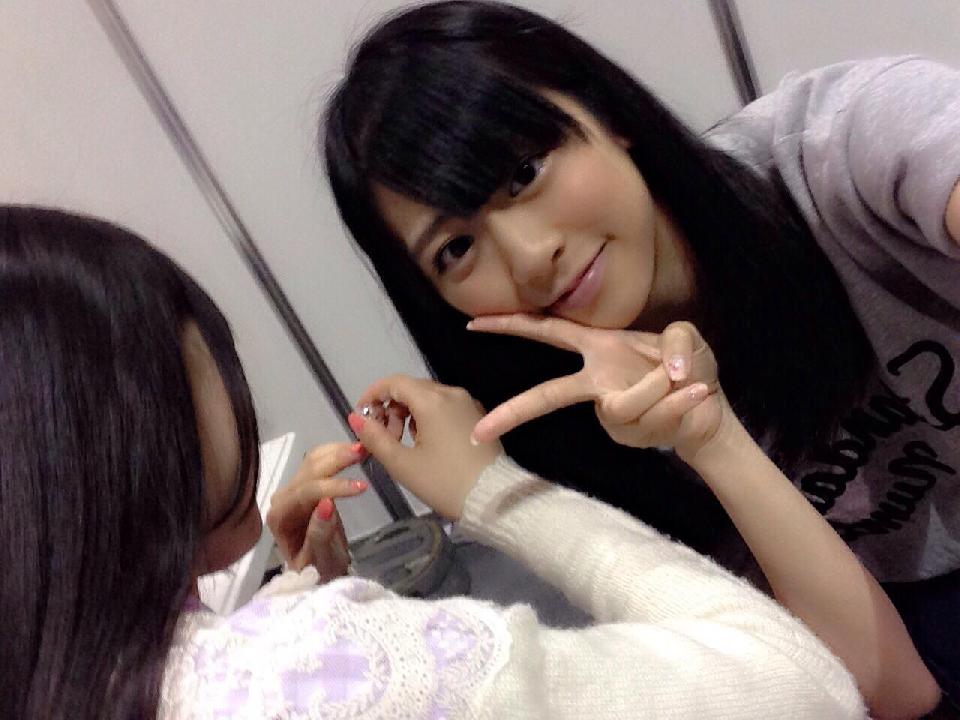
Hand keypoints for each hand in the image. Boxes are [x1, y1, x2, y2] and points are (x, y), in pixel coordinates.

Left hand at [266, 442, 367, 578]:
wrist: (317, 571)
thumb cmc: (317, 571)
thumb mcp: (319, 561)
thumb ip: (319, 534)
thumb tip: (326, 504)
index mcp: (280, 518)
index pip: (305, 493)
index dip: (333, 487)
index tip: (361, 487)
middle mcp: (282, 499)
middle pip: (308, 471)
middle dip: (336, 460)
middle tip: (363, 452)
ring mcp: (292, 490)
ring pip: (312, 461)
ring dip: (337, 451)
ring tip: (362, 448)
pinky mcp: (305, 484)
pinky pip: (317, 461)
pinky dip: (335, 452)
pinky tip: (351, 449)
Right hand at [349, 375, 501, 519]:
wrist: (492, 498)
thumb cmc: (444, 482)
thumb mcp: (402, 464)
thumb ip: (375, 438)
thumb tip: (356, 418)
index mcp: (432, 401)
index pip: (394, 383)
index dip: (372, 395)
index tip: (361, 416)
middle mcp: (452, 393)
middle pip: (412, 388)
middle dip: (391, 408)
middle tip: (383, 437)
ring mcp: (468, 404)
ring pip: (429, 397)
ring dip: (409, 413)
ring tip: (404, 444)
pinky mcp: (477, 417)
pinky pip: (446, 407)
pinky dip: (429, 417)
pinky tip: (426, 443)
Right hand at [467, 315, 723, 459]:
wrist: (710, 410)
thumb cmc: (688, 369)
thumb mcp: (686, 338)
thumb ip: (677, 340)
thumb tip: (670, 369)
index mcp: (599, 347)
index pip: (549, 331)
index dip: (513, 324)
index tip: (474, 323)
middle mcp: (597, 379)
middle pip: (548, 394)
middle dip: (515, 410)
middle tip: (480, 433)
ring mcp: (611, 411)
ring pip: (624, 403)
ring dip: (661, 386)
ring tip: (688, 380)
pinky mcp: (631, 433)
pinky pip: (652, 416)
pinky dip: (679, 402)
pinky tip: (697, 395)